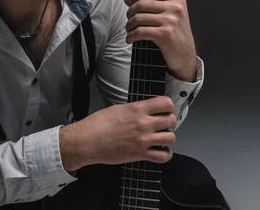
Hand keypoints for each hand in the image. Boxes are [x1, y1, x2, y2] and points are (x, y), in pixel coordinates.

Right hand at [59, 96, 176, 171]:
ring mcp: (144, 140)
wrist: (88, 141)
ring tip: (160, 137)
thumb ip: (135, 110)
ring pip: (171, 138)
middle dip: (168, 121)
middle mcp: (144, 124)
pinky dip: (165, 154)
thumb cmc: (98, 123)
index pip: (166, 103)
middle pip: (171, 120)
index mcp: (138, 109)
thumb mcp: (118, 108)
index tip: (164, 109)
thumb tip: (144, 111)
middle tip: (162, 123)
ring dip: (167, 137)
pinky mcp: (141, 155)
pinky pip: (163, 156)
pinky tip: (159, 150)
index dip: (168, 106)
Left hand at [124, 0, 197, 81]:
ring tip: (129, 30)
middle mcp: (175, 8)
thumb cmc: (174, 34)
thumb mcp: (167, 15)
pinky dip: (131, 36)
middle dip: (130, 12)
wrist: (185, 55)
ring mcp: (171, 21)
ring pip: (138, 18)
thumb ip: (149, 4)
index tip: (132, 1)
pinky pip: (140, 31)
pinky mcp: (165, 34)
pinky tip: (130, 39)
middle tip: (129, 20)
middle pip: (141, 3)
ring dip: (129, 25)